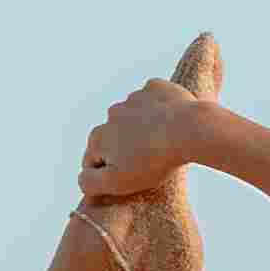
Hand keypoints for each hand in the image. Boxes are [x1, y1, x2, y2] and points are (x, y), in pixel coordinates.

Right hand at [75, 32, 224, 201]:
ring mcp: (134, 98)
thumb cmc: (153, 161)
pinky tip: (171, 122)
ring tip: (162, 142)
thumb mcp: (117, 183)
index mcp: (99, 136)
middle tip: (147, 162)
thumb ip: (90, 183)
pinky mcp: (156, 87)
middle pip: (114, 137)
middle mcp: (111, 113)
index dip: (107, 173)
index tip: (127, 179)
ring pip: (134, 117)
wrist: (189, 130)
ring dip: (142, 128)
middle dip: (125, 149)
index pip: (93, 160)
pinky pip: (153, 100)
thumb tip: (80, 178)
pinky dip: (159, 110)